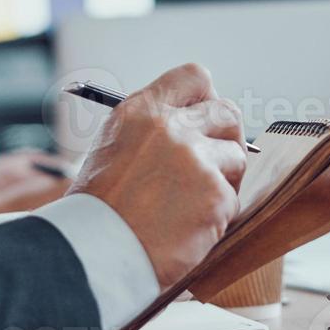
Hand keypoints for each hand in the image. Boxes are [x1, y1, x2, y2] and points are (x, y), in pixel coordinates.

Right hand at [67, 63, 246, 287]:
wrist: (94, 253)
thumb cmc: (98, 209)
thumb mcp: (113, 147)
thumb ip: (153, 129)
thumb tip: (191, 122)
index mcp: (141, 110)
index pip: (194, 76)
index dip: (206, 97)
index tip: (206, 116)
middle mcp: (171, 127)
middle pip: (226, 112)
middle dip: (227, 136)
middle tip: (216, 161)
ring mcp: (196, 160)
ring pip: (235, 156)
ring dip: (223, 179)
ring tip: (192, 203)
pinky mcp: (214, 195)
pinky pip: (233, 198)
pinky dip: (217, 216)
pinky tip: (188, 228)